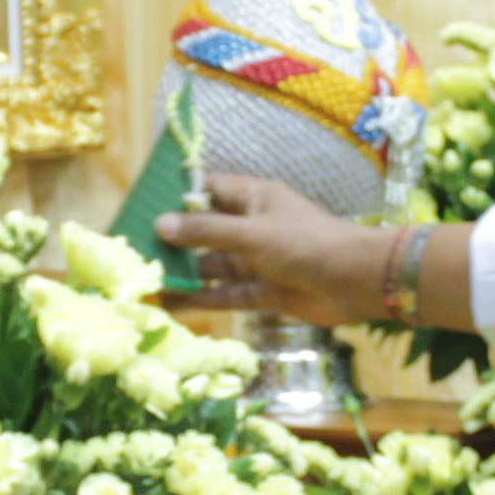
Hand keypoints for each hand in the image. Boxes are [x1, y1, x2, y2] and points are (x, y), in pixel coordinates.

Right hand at [155, 175, 393, 325]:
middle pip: (206, 231)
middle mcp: (253, 227)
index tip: (144, 205)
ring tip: (148, 280)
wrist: (357, 281)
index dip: (178, 196)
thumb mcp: (252, 234)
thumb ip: (206, 231)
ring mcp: (259, 261)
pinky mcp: (266, 291)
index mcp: (254, 199)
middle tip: (136, 250)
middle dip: (175, 240)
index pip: (209, 190)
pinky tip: (174, 305)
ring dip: (186, 272)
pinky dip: (204, 298)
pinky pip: (228, 293)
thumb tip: (160, 224)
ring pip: (214, 265)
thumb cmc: (306, 243)